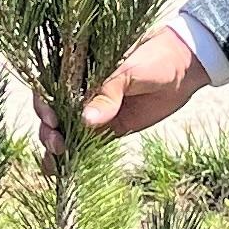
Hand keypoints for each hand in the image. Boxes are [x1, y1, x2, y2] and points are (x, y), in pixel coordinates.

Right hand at [62, 25, 211, 165]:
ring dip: (54, 147)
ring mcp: (92, 112)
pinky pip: (84, 145)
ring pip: (63, 132)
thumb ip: (108, 93)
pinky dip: (71, 158)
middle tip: (57, 144)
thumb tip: (85, 120)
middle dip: (48, 131)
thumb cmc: (153, 57)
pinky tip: (59, 171)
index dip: (44, 105)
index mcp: (78, 70)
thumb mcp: (129, 69)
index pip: (50, 88)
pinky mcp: (107, 129)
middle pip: (51, 113)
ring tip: (56, 161)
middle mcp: (80, 92)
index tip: (52, 119)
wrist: (184, 68)